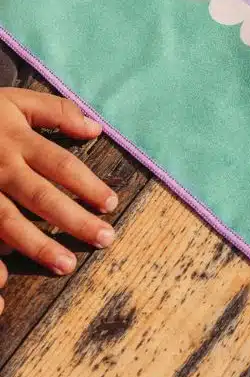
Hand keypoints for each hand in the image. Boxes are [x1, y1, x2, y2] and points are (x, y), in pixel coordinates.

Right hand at [0, 89, 116, 284]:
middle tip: (104, 239)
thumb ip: (56, 111)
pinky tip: (6, 274)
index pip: (61, 165)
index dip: (88, 185)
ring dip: (38, 245)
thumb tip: (95, 128)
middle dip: (74, 220)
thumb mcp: (16, 101)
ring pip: (8, 222)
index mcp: (17, 140)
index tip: (112, 204)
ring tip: (66, 265)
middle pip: (41, 197)